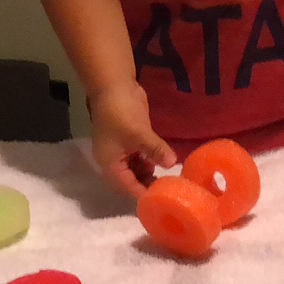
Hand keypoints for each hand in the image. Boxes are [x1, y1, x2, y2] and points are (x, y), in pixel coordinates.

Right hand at [88, 81, 176, 198]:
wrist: (115, 85)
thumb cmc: (121, 112)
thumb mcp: (139, 134)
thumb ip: (155, 150)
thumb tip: (173, 163)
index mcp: (109, 164)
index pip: (126, 187)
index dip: (143, 194)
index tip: (163, 198)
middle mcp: (114, 161)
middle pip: (131, 181)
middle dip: (148, 185)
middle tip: (170, 190)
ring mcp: (123, 151)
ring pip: (137, 170)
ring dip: (151, 174)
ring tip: (170, 179)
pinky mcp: (132, 141)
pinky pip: (142, 158)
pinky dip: (152, 162)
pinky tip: (165, 163)